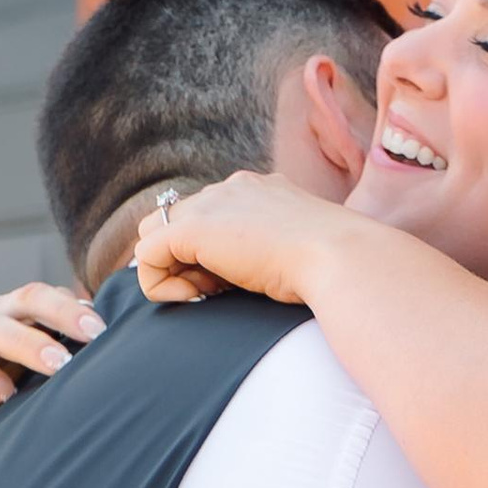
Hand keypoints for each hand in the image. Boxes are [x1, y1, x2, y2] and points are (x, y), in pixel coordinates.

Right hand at [0, 279, 106, 468]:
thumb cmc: (6, 392)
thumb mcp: (38, 373)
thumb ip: (70, 354)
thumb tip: (135, 346)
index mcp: (6, 318)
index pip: (32, 297)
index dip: (63, 310)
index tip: (99, 331)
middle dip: (28, 341)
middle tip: (62, 365)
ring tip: (6, 396)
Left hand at [133, 170, 354, 310]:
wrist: (341, 258)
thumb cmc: (336, 266)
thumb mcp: (304, 251)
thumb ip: (274, 250)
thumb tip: (258, 270)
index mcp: (262, 190)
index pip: (212, 216)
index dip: (214, 256)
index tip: (239, 283)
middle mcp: (233, 188)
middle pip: (179, 221)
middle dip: (189, 261)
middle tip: (220, 291)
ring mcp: (211, 204)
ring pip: (155, 234)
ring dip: (174, 270)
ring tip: (209, 293)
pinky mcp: (192, 229)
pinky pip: (146, 256)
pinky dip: (160, 285)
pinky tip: (194, 299)